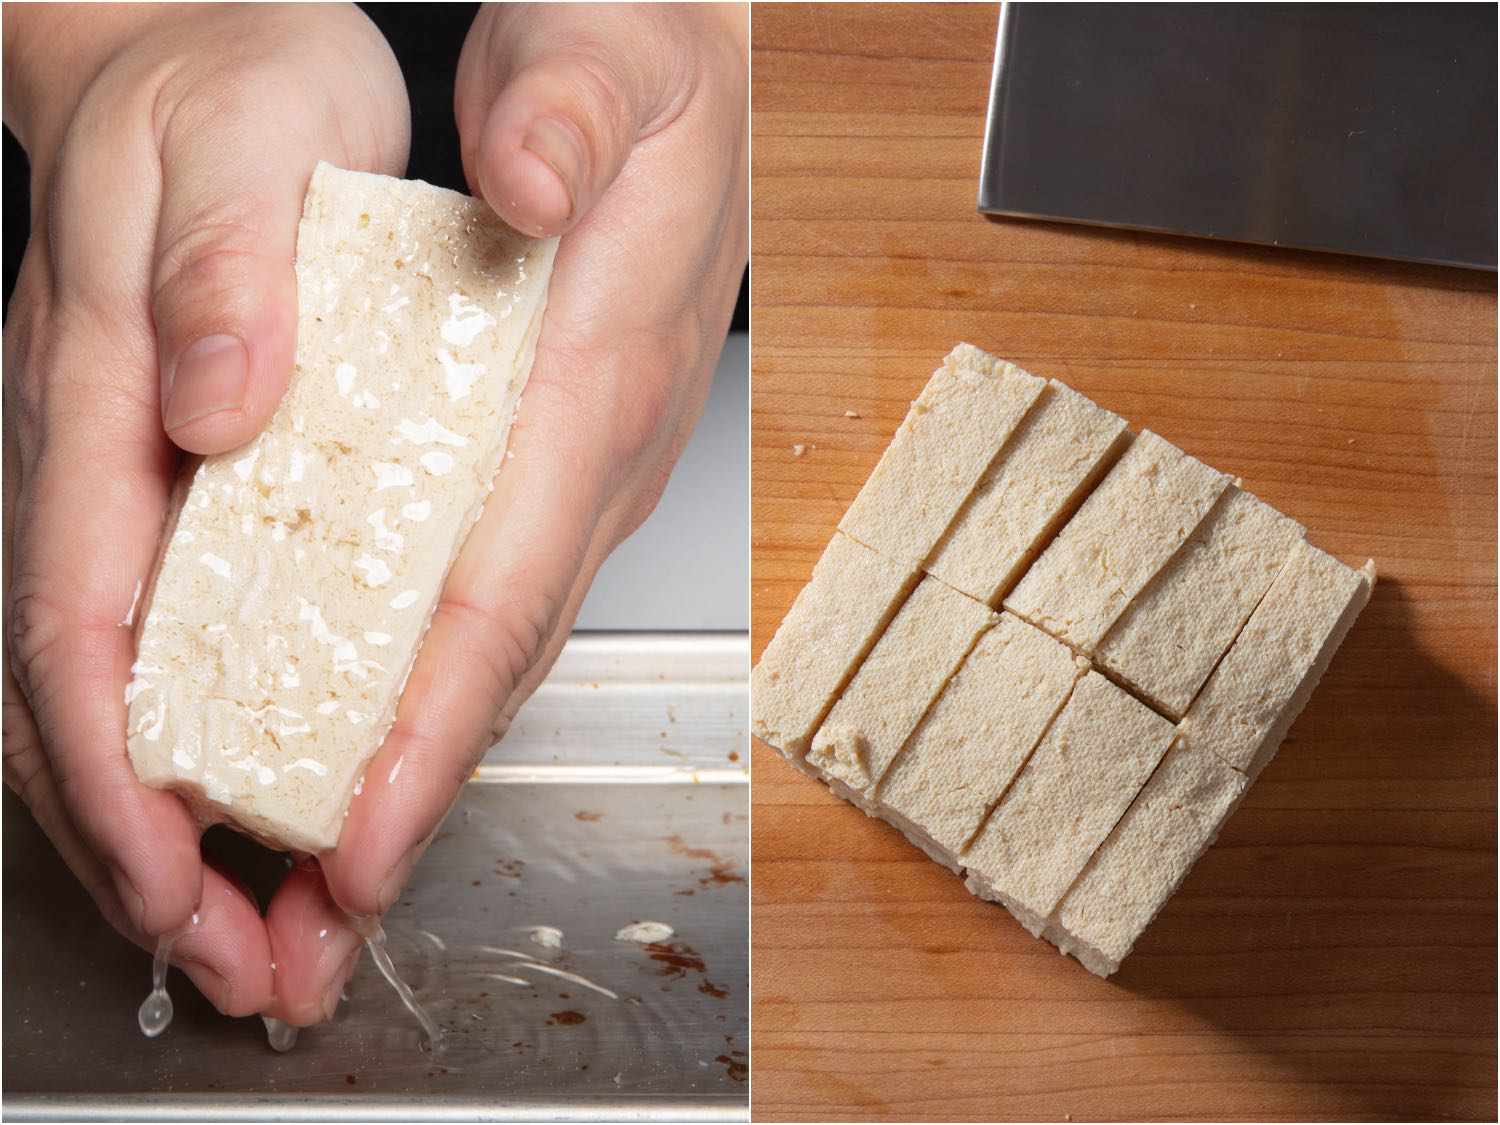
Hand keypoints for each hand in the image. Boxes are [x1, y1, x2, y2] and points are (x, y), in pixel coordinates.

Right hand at [3, 3, 408, 1023]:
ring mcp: (151, 494)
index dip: (121, 779)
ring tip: (281, 940)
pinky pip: (206, 647)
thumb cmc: (219, 92)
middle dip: (164, 858)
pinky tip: (293, 807)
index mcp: (106, 414)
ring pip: (150, 700)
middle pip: (104, 707)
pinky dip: (244, 746)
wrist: (205, 55)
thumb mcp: (231, 144)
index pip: (85, 631)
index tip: (180, 887)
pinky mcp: (206, 493)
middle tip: (251, 971)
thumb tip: (223, 408)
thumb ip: (223, 273)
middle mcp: (116, 474)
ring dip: (206, 834)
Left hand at [300, 2, 747, 930]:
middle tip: (321, 917)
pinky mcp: (563, 471)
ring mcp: (585, 474)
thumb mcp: (608, 49)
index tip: (359, 829)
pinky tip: (374, 735)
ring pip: (497, 647)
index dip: (431, 717)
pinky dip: (430, 689)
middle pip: (499, 654)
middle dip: (410, 791)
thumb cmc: (650, 78)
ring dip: (414, 765)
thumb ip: (571, 110)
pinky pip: (493, 603)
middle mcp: (596, 454)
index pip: (506, 574)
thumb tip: (530, 181)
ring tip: (330, 877)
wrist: (704, 88)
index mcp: (594, 373)